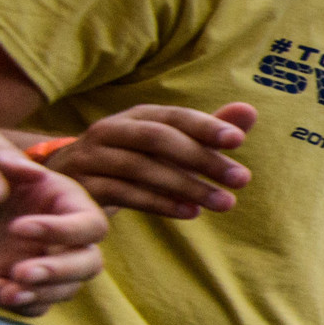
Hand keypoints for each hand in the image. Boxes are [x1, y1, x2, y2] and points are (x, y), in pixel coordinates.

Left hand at [0, 146, 107, 313]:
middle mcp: (67, 238)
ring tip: (5, 291)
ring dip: (39, 294)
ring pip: (67, 290)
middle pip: (89, 264)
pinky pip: (38, 306)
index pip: (90, 225)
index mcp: (69, 204)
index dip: (62, 230)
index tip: (17, 227)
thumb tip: (12, 186)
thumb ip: (2, 163)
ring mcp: (49, 264)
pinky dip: (22, 306)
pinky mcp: (29, 286)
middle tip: (20, 272)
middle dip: (58, 272)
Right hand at [42, 102, 255, 217]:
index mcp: (138, 116)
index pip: (175, 116)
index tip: (239, 140)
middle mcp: (112, 130)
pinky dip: (160, 203)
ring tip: (224, 202)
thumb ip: (207, 131)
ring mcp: (93, 157)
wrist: (73, 180)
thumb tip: (250, 111)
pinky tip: (191, 213)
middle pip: (157, 138)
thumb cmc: (135, 158)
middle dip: (202, 158)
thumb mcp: (170, 144)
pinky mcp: (84, 186)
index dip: (205, 125)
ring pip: (141, 168)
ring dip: (187, 186)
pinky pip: (124, 193)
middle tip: (242, 179)